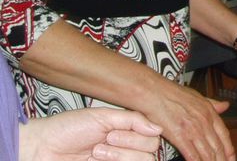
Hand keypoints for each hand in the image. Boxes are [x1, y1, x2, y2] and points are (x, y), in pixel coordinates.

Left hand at [19, 107, 160, 160]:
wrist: (42, 147)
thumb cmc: (68, 129)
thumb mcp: (102, 116)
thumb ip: (133, 119)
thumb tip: (159, 128)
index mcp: (127, 131)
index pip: (153, 137)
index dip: (137, 136)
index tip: (113, 132)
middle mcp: (126, 148)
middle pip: (151, 152)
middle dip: (128, 145)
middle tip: (105, 141)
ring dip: (120, 156)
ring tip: (96, 152)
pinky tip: (97, 159)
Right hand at [137, 80, 234, 160]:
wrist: (155, 93)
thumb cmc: (173, 94)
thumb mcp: (197, 96)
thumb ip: (213, 104)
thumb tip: (225, 105)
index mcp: (209, 112)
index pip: (224, 135)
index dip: (229, 150)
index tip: (231, 158)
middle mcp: (204, 122)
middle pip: (218, 147)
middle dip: (221, 160)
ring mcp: (193, 130)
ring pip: (207, 153)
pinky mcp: (180, 137)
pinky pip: (192, 155)